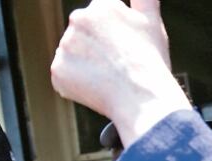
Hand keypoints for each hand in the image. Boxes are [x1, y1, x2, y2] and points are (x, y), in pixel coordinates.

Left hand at [50, 0, 189, 146]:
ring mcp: (66, 45)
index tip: (125, 51)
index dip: (115, 38)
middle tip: (118, 67)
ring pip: (74, 56)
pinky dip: (78, 85)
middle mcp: (79, 19)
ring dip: (87, 67)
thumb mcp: (152, 23)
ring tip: (110, 80)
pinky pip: (65, 77)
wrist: (143, 98)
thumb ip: (144, 1)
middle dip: (97, 50)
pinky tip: (98, 89)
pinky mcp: (58, 70)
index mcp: (102, 6)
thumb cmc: (151, 63)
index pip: (101, 20)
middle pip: (84, 36)